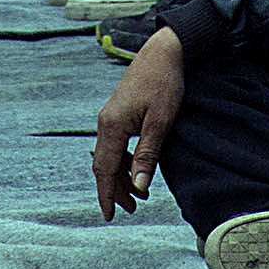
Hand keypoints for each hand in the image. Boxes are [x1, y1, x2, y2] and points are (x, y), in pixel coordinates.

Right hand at [91, 27, 186, 217]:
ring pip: (109, 155)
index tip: (109, 216)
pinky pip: (114, 144)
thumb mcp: (160, 122)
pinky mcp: (119, 112)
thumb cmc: (164, 83)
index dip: (107, 195)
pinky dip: (123, 161)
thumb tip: (139, 186)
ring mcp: (111, 116)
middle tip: (131, 209)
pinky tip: (137, 167)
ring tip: (139, 193)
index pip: (105, 169)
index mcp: (112, 126)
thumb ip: (147, 155)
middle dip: (114, 189)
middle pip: (103, 165)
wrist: (164, 51)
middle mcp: (106, 122)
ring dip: (120, 176)